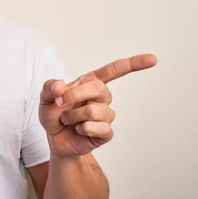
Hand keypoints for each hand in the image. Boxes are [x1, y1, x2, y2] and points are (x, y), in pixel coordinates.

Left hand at [39, 54, 157, 157]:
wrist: (55, 139)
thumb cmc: (54, 114)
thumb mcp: (45, 98)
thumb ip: (49, 88)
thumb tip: (59, 85)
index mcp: (90, 83)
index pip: (114, 71)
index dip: (133, 64)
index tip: (153, 60)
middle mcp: (101, 97)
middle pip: (99, 88)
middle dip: (76, 95)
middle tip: (60, 103)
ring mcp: (105, 115)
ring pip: (96, 111)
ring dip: (75, 116)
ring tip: (67, 120)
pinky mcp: (105, 133)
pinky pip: (102, 128)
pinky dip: (85, 129)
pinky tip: (79, 130)